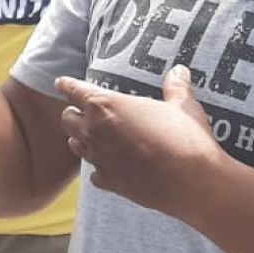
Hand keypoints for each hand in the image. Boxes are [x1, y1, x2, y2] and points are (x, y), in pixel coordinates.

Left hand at [57, 65, 221, 219]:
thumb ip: (176, 87)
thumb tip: (179, 71)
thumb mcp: (183, 106)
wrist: (193, 182)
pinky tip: (109, 168)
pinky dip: (99, 169)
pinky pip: (94, 174)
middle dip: (73, 114)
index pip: (74, 90)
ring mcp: (98, 158)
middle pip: (67, 118)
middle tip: (81, 112)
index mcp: (105, 105)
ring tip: (91, 137)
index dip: (66, 85)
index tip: (60, 83)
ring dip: (81, 139)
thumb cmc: (187, 139)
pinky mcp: (108, 182)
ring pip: (75, 145)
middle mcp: (93, 130)